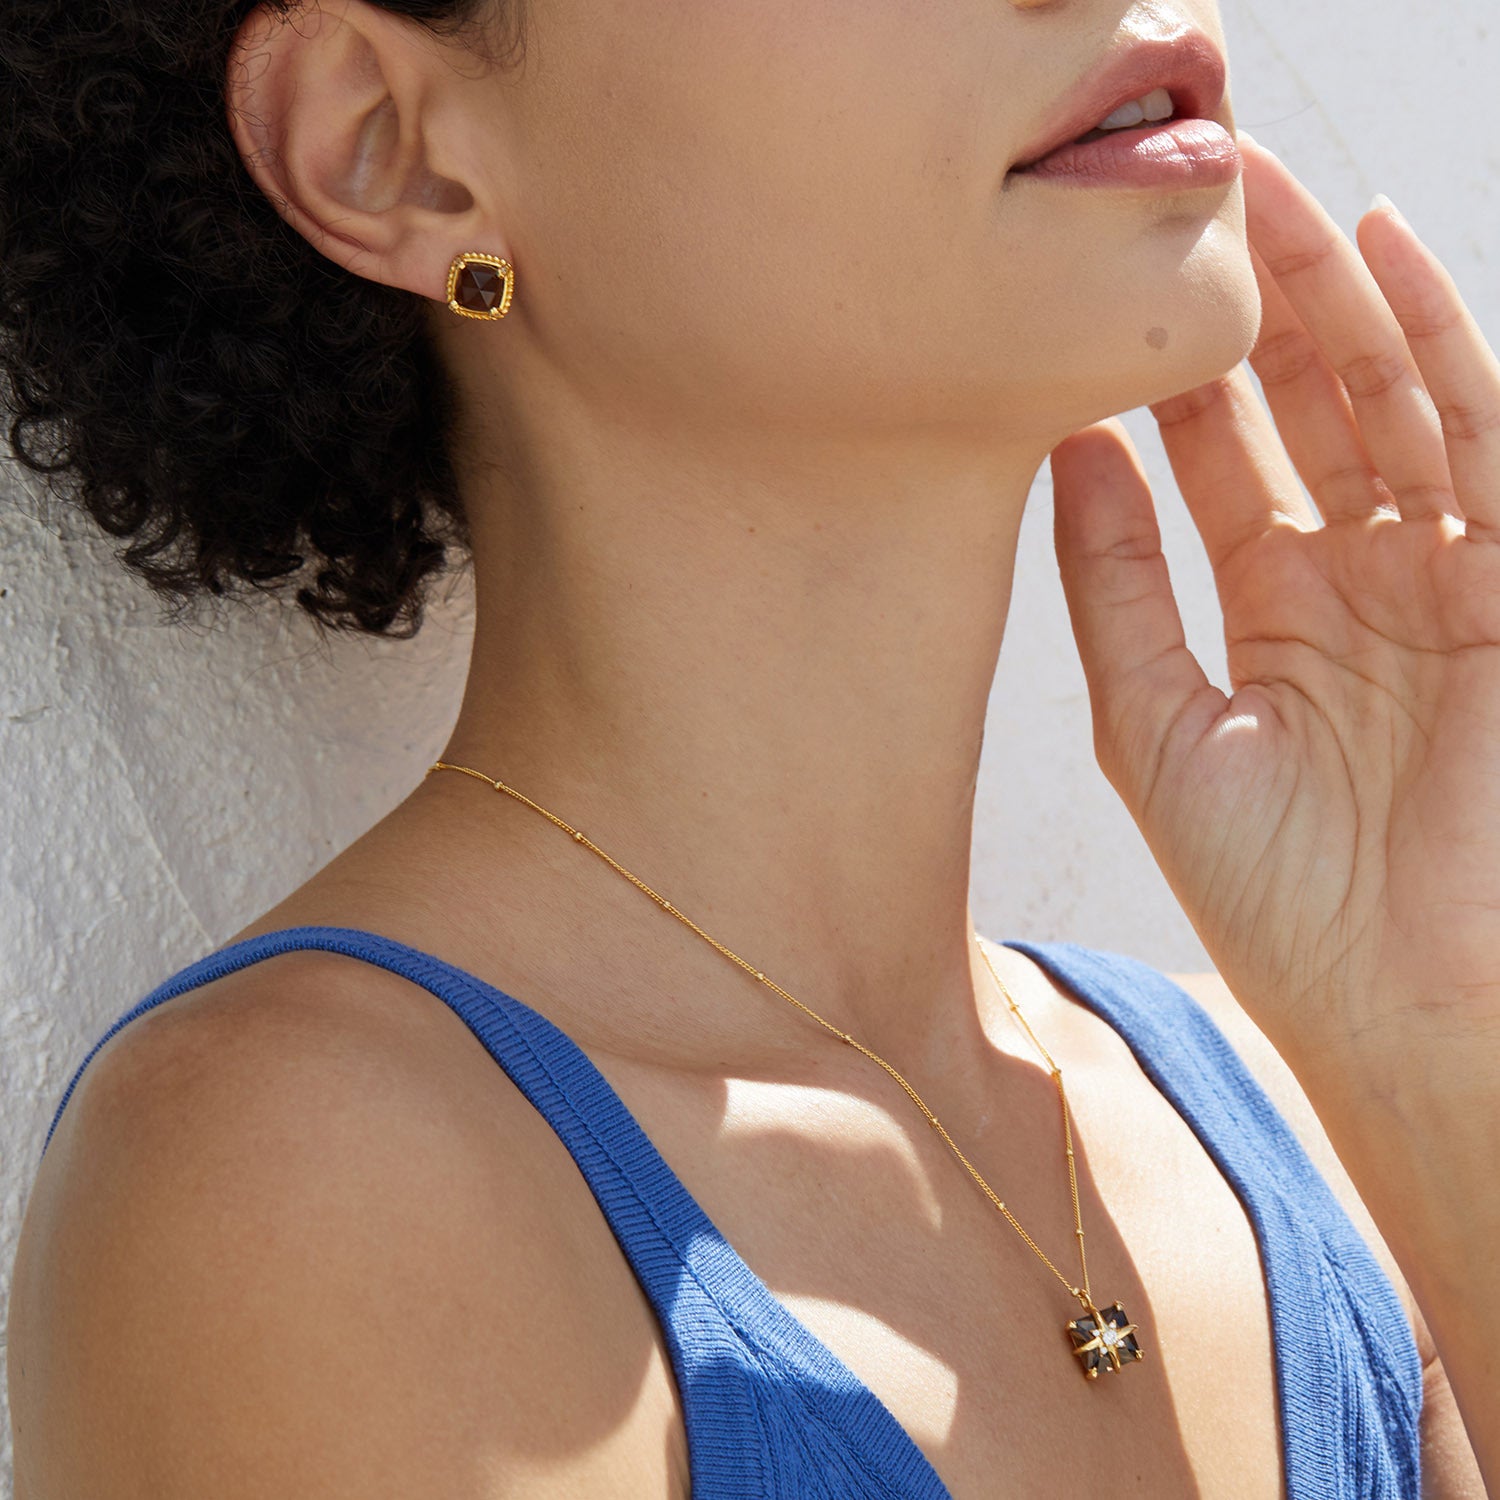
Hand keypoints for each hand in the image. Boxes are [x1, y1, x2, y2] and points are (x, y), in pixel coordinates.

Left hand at [1049, 136, 1499, 1077]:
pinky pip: (1479, 433)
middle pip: (1306, 408)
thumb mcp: (1160, 727)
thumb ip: (1117, 591)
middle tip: (1184, 195)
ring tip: (1260, 188)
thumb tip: (1064, 457)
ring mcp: (1444, 571)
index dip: (1170, 381)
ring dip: (1327, 292)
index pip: (1222, 464)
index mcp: (1278, 614)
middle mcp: (1362, 577)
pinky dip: (1438, 338)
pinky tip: (1380, 246)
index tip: (1103, 301)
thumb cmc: (1278, 898)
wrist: (1394, 1003)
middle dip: (1253, 304)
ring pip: (1386, 396)